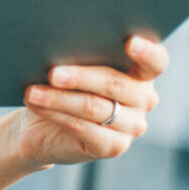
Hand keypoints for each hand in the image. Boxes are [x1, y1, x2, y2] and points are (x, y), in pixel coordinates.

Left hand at [15, 35, 168, 166]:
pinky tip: (37, 105)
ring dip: (59, 98)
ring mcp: (132, 125)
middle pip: (115, 84)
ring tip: (33, 91)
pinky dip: (56, 114)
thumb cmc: (61, 82)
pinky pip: (83, 128)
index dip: (146, 51)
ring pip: (94, 107)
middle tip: (53, 73)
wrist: (43, 123)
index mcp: (141, 72)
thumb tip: (59, 45)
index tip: (130, 42)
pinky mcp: (113, 146)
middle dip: (80, 77)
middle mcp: (143, 98)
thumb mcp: (72, 63)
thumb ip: (79, 54)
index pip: (155, 61)